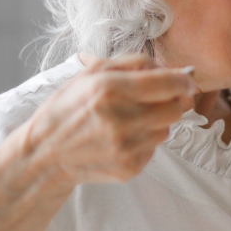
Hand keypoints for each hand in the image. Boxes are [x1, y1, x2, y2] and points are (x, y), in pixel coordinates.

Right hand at [15, 54, 195, 188]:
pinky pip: (155, 148)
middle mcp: (121, 119)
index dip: (184, 80)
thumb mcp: (92, 73)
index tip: (185, 79)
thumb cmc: (69, 108)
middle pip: (177, 107)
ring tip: (131, 118)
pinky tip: (123, 137)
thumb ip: (135, 63)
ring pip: (168, 128)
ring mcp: (127, 147)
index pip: (170, 83)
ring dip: (159, 120)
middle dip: (174, 99)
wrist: (45, 153)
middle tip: (161, 97)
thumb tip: (176, 69)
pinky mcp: (130, 167)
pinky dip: (146, 140)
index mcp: (110, 89)